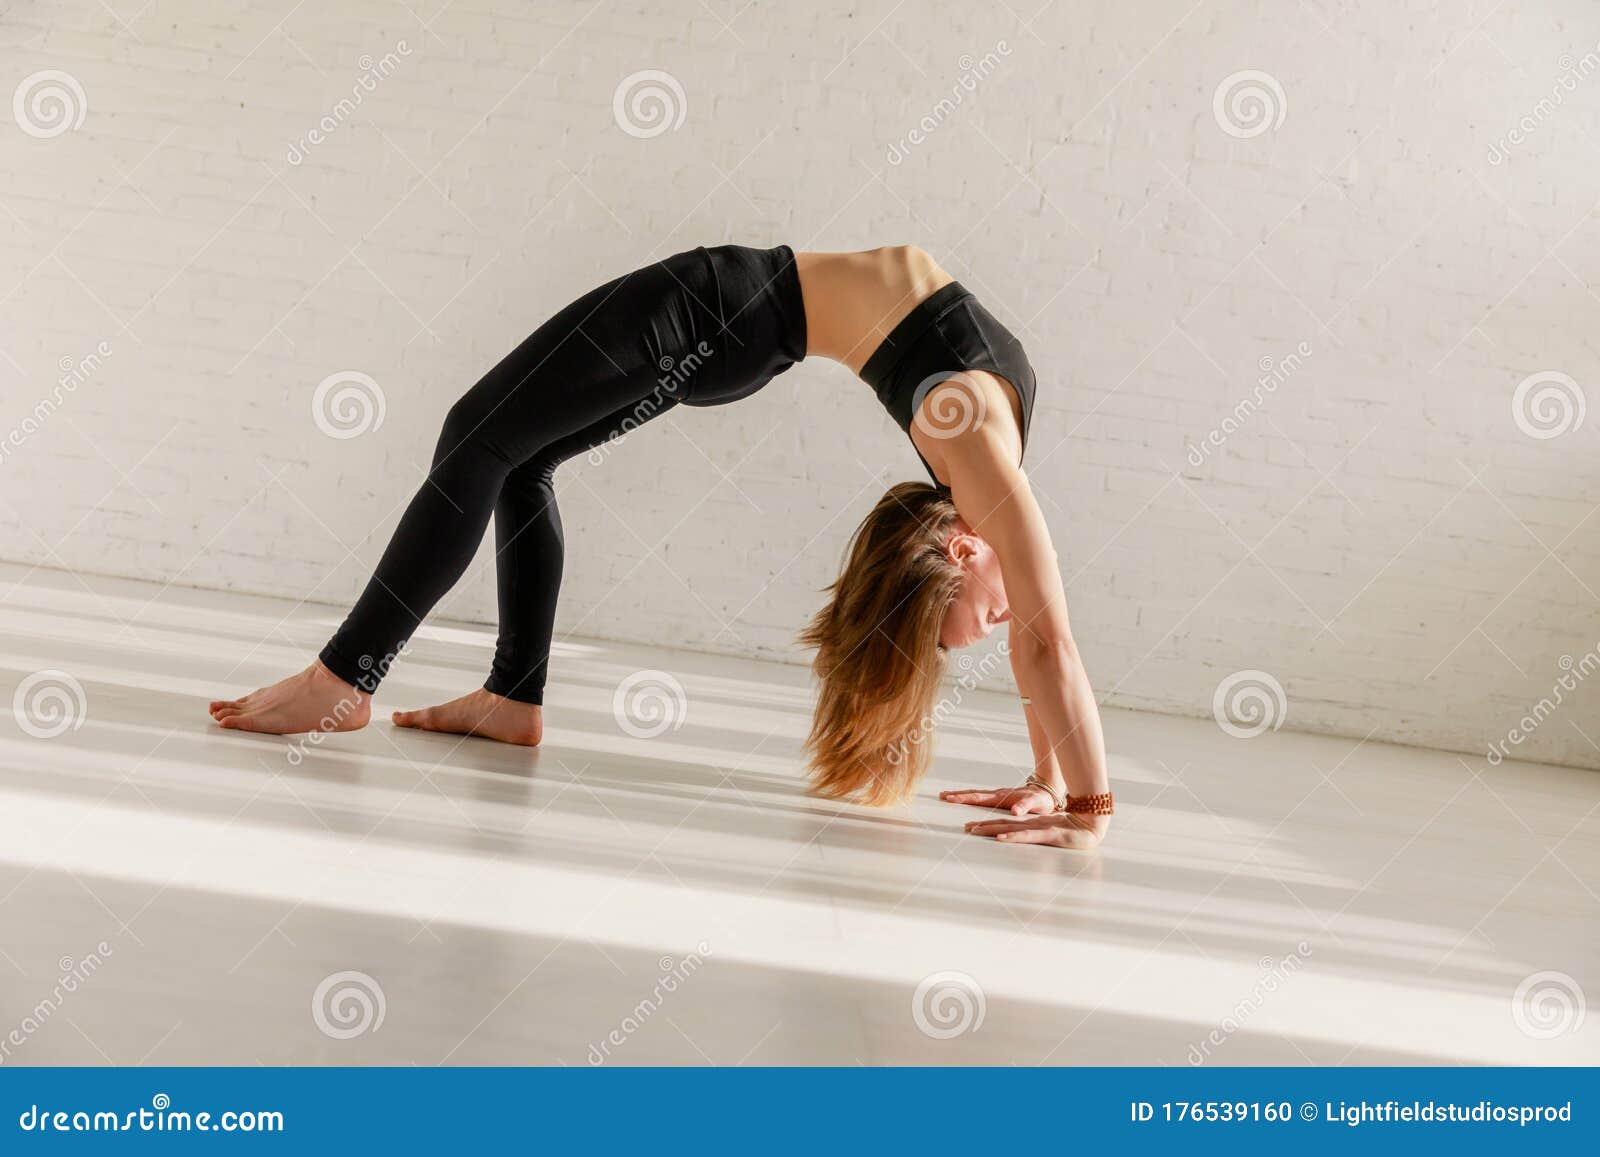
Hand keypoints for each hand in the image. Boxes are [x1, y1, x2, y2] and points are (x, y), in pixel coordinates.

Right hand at [938, 784, 1056, 816]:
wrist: (1047, 791)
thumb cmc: (1042, 800)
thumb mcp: (1036, 804)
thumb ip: (1025, 807)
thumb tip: (1016, 811)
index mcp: (1002, 797)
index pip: (979, 798)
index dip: (964, 798)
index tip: (950, 798)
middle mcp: (998, 794)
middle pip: (974, 794)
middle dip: (957, 795)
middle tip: (942, 795)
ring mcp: (998, 795)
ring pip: (976, 794)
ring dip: (961, 795)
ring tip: (947, 795)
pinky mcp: (1000, 797)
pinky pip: (981, 797)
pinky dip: (970, 797)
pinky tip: (966, 799)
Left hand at [964, 813, 1103, 849]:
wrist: (1096, 825)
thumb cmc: (1076, 830)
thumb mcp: (1053, 833)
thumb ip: (1040, 835)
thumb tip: (1025, 838)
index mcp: (1033, 824)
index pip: (1006, 823)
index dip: (989, 823)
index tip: (972, 825)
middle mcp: (1033, 824)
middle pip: (1003, 824)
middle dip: (983, 825)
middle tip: (965, 827)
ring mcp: (1041, 828)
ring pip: (1011, 828)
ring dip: (992, 829)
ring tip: (975, 830)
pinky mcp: (1050, 835)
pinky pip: (1028, 836)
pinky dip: (1014, 837)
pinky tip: (1001, 838)